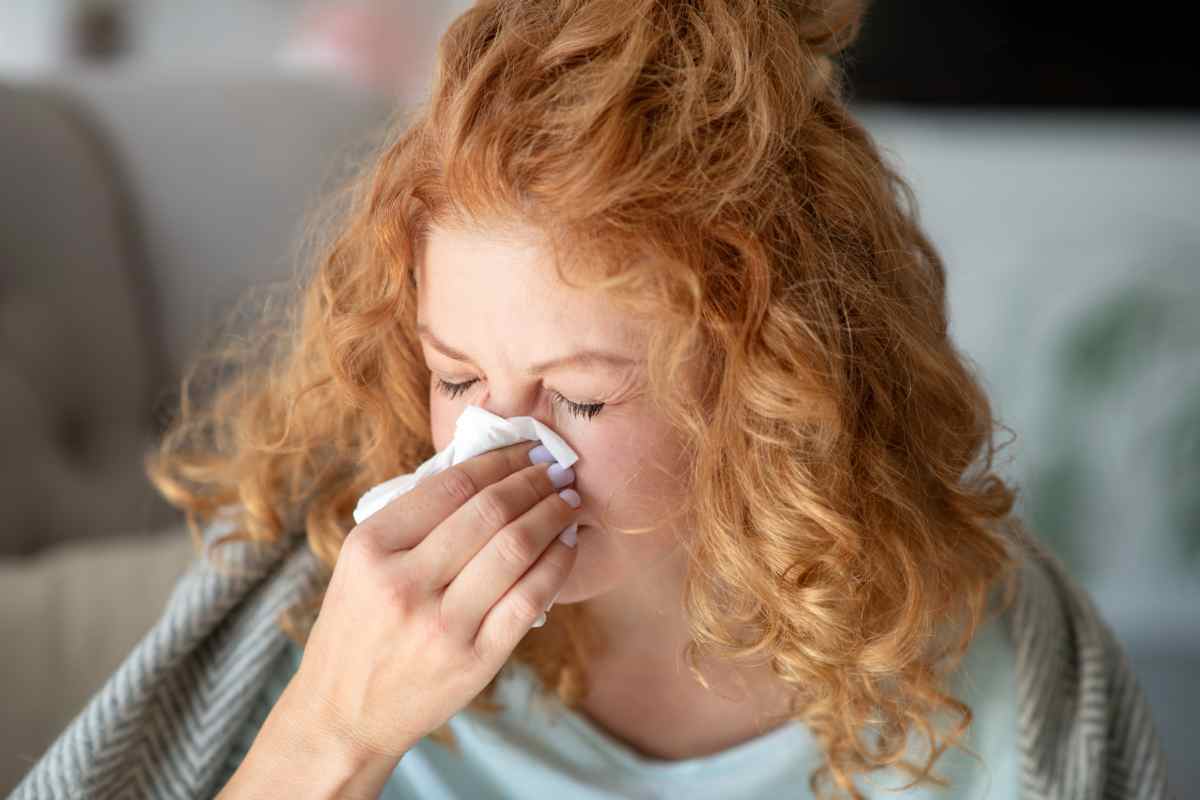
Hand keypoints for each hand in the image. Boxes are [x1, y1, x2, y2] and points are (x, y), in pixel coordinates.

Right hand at [290, 441, 579, 762]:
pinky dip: (557, 564)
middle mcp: (404, 583)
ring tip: (568, 499)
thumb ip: (413, 519)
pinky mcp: (474, 660)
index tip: (527, 448)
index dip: (500, 460)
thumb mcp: (361, 565)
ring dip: (552, 515)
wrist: (342, 715)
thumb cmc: (358, 628)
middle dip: (535, 481)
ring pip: (515, 549)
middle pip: (489, 511)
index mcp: (371, 547)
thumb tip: (485, 468)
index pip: (452, 485)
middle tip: (558, 468)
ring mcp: (441, 625)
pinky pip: (530, 599)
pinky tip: (567, 544)